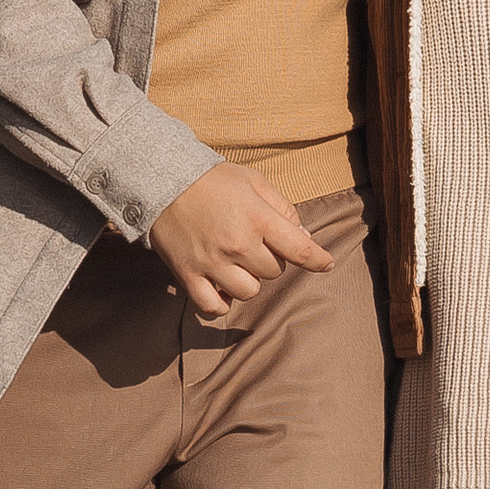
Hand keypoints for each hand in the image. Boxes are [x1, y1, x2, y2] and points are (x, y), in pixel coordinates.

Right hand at [148, 165, 332, 327]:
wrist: (162, 181)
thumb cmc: (213, 180)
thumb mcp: (254, 181)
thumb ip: (282, 208)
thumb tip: (304, 237)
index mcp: (258, 218)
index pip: (299, 250)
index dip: (318, 260)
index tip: (327, 264)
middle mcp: (238, 244)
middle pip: (273, 272)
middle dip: (271, 260)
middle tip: (255, 243)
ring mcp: (212, 262)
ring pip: (248, 292)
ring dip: (248, 280)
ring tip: (236, 263)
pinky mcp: (188, 275)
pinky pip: (213, 307)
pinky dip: (221, 303)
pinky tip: (221, 287)